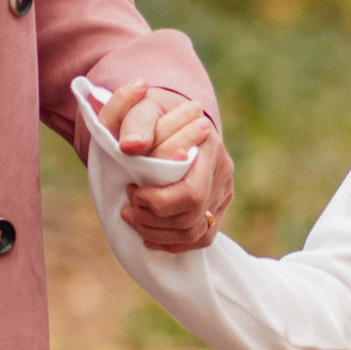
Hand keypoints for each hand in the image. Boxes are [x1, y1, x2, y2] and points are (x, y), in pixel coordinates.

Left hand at [95, 78, 233, 255]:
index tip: (131, 189)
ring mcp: (222, 188)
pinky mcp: (217, 204)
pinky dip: (173, 242)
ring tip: (133, 218)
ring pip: (196, 231)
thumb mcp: (137, 107)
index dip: (156, 201)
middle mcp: (221, 167)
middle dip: (154, 219)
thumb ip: (134, 119)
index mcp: (206, 143)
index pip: (190, 192)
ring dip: (159, 233)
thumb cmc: (148, 113)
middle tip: (128, 207)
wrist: (164, 116)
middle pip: (193, 214)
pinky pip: (202, 237)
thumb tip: (131, 146)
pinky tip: (150, 235)